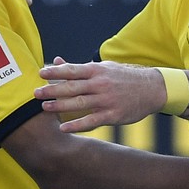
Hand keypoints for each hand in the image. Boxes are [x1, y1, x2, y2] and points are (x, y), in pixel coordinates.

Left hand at [36, 57, 167, 131]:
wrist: (153, 89)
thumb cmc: (124, 77)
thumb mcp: (104, 68)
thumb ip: (80, 68)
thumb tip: (57, 61)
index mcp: (97, 70)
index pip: (72, 70)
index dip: (55, 72)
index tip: (40, 74)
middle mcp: (100, 84)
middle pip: (72, 87)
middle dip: (52, 90)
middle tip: (35, 93)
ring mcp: (106, 100)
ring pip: (79, 104)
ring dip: (60, 106)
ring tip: (44, 108)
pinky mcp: (113, 115)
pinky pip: (91, 121)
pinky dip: (76, 125)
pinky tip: (63, 127)